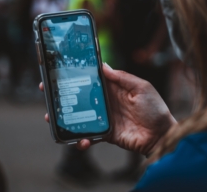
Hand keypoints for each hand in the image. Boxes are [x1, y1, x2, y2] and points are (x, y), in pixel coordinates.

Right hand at [40, 63, 175, 155]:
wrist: (161, 136)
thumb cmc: (155, 109)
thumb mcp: (141, 87)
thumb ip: (122, 78)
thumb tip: (103, 66)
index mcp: (114, 88)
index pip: (91, 78)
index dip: (76, 74)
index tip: (60, 69)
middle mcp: (106, 101)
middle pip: (80, 96)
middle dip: (62, 93)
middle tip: (45, 90)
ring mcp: (104, 118)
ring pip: (79, 115)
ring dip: (65, 116)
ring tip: (51, 117)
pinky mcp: (105, 134)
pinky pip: (89, 135)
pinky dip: (82, 138)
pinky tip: (79, 140)